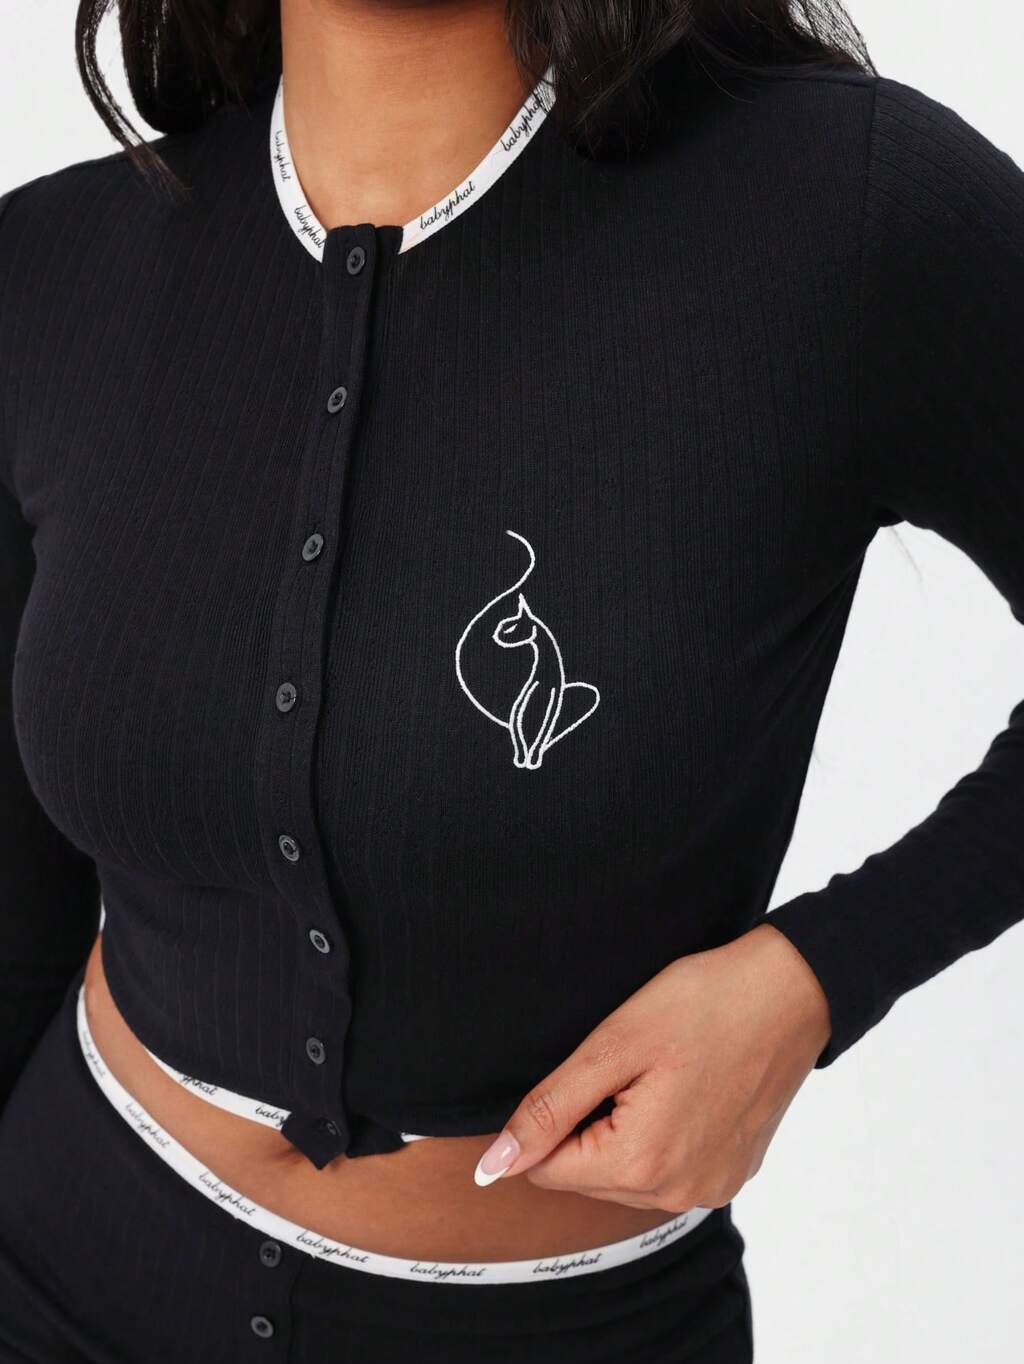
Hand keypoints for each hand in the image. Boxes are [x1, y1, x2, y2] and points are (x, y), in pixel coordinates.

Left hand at [472, 923, 831, 1211]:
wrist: (791, 992)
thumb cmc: (703, 1003)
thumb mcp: (613, 1045)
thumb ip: (549, 1109)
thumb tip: (494, 1166)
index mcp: (641, 1164)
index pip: (546, 1169)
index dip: (554, 1114)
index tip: (594, 1070)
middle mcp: (678, 1194)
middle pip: (586, 1175)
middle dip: (591, 1122)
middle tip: (633, 1066)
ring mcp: (710, 1189)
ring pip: (624, 1174)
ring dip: (624, 1129)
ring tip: (662, 1074)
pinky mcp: (730, 1176)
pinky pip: (667, 1169)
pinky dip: (662, 1134)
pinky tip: (686, 1089)